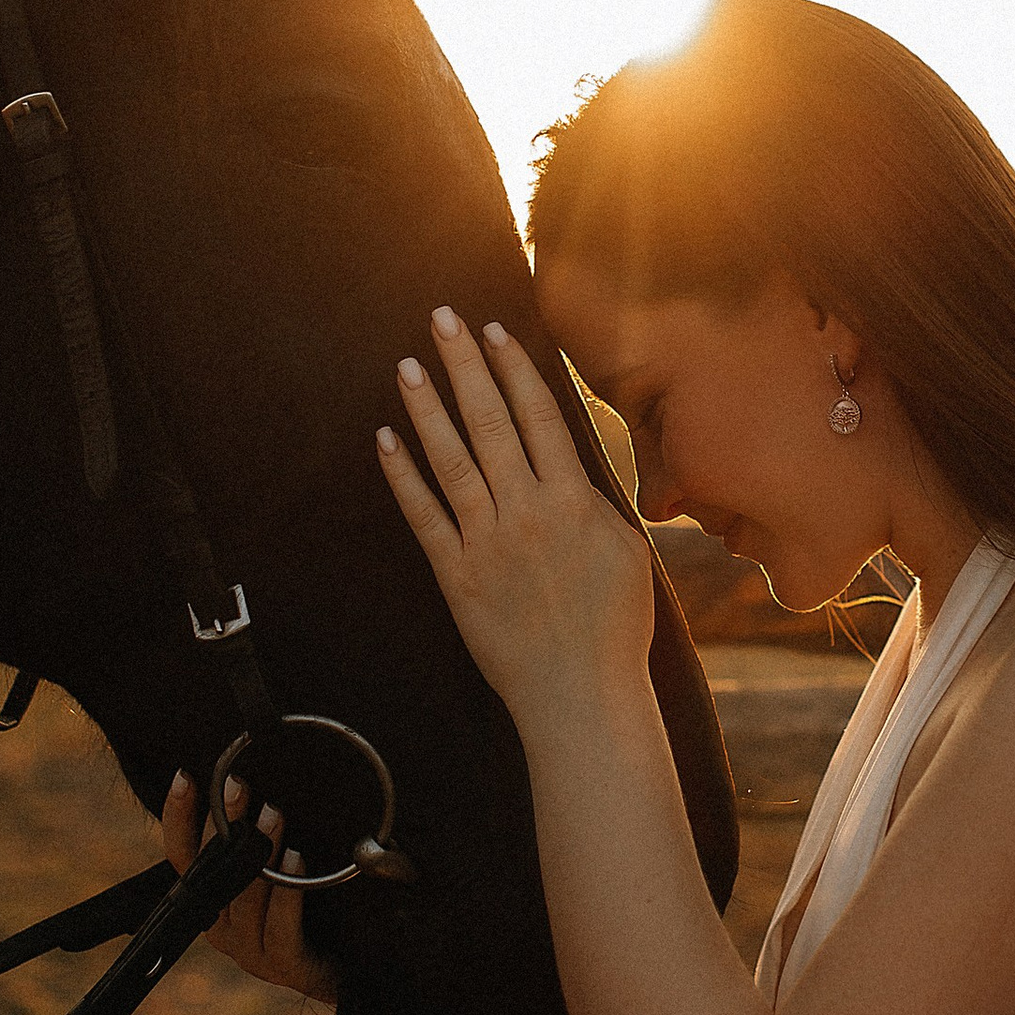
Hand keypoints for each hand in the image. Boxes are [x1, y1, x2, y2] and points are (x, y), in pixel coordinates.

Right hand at [160, 766, 337, 1001]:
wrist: (337, 970)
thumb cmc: (302, 913)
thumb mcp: (270, 874)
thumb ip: (253, 843)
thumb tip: (248, 783)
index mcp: (209, 902)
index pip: (180, 857)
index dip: (178, 818)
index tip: (186, 777)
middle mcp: (220, 927)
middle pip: (213, 871)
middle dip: (224, 824)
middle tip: (238, 785)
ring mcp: (250, 950)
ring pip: (246, 897)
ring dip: (261, 853)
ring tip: (274, 814)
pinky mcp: (283, 964)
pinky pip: (281, 928)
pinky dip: (287, 895)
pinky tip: (298, 861)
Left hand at [376, 307, 655, 733]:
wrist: (580, 695)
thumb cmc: (615, 628)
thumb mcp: (629, 551)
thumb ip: (598, 501)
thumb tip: (576, 463)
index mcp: (575, 501)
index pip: (540, 417)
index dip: (514, 369)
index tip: (495, 330)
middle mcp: (527, 512)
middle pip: (490, 423)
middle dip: (465, 365)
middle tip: (441, 318)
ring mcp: (487, 542)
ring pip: (451, 460)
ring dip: (427, 408)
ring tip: (408, 365)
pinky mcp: (456, 575)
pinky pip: (423, 515)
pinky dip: (402, 476)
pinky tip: (385, 440)